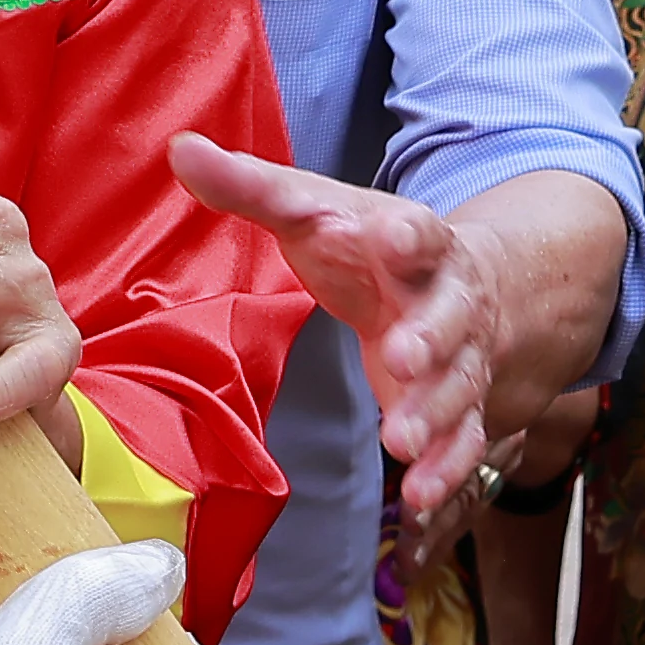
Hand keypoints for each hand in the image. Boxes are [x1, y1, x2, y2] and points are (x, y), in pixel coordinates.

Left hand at [172, 130, 495, 517]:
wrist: (461, 280)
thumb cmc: (367, 244)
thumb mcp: (315, 208)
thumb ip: (251, 187)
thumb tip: (180, 149)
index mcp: (413, 240)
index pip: (418, 232)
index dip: (407, 237)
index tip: (391, 239)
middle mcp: (449, 299)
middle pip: (449, 317)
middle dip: (431, 338)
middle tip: (403, 358)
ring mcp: (461, 356)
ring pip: (460, 386)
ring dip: (436, 415)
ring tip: (400, 443)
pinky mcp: (460, 405)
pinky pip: (464, 439)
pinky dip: (447, 469)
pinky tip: (421, 495)